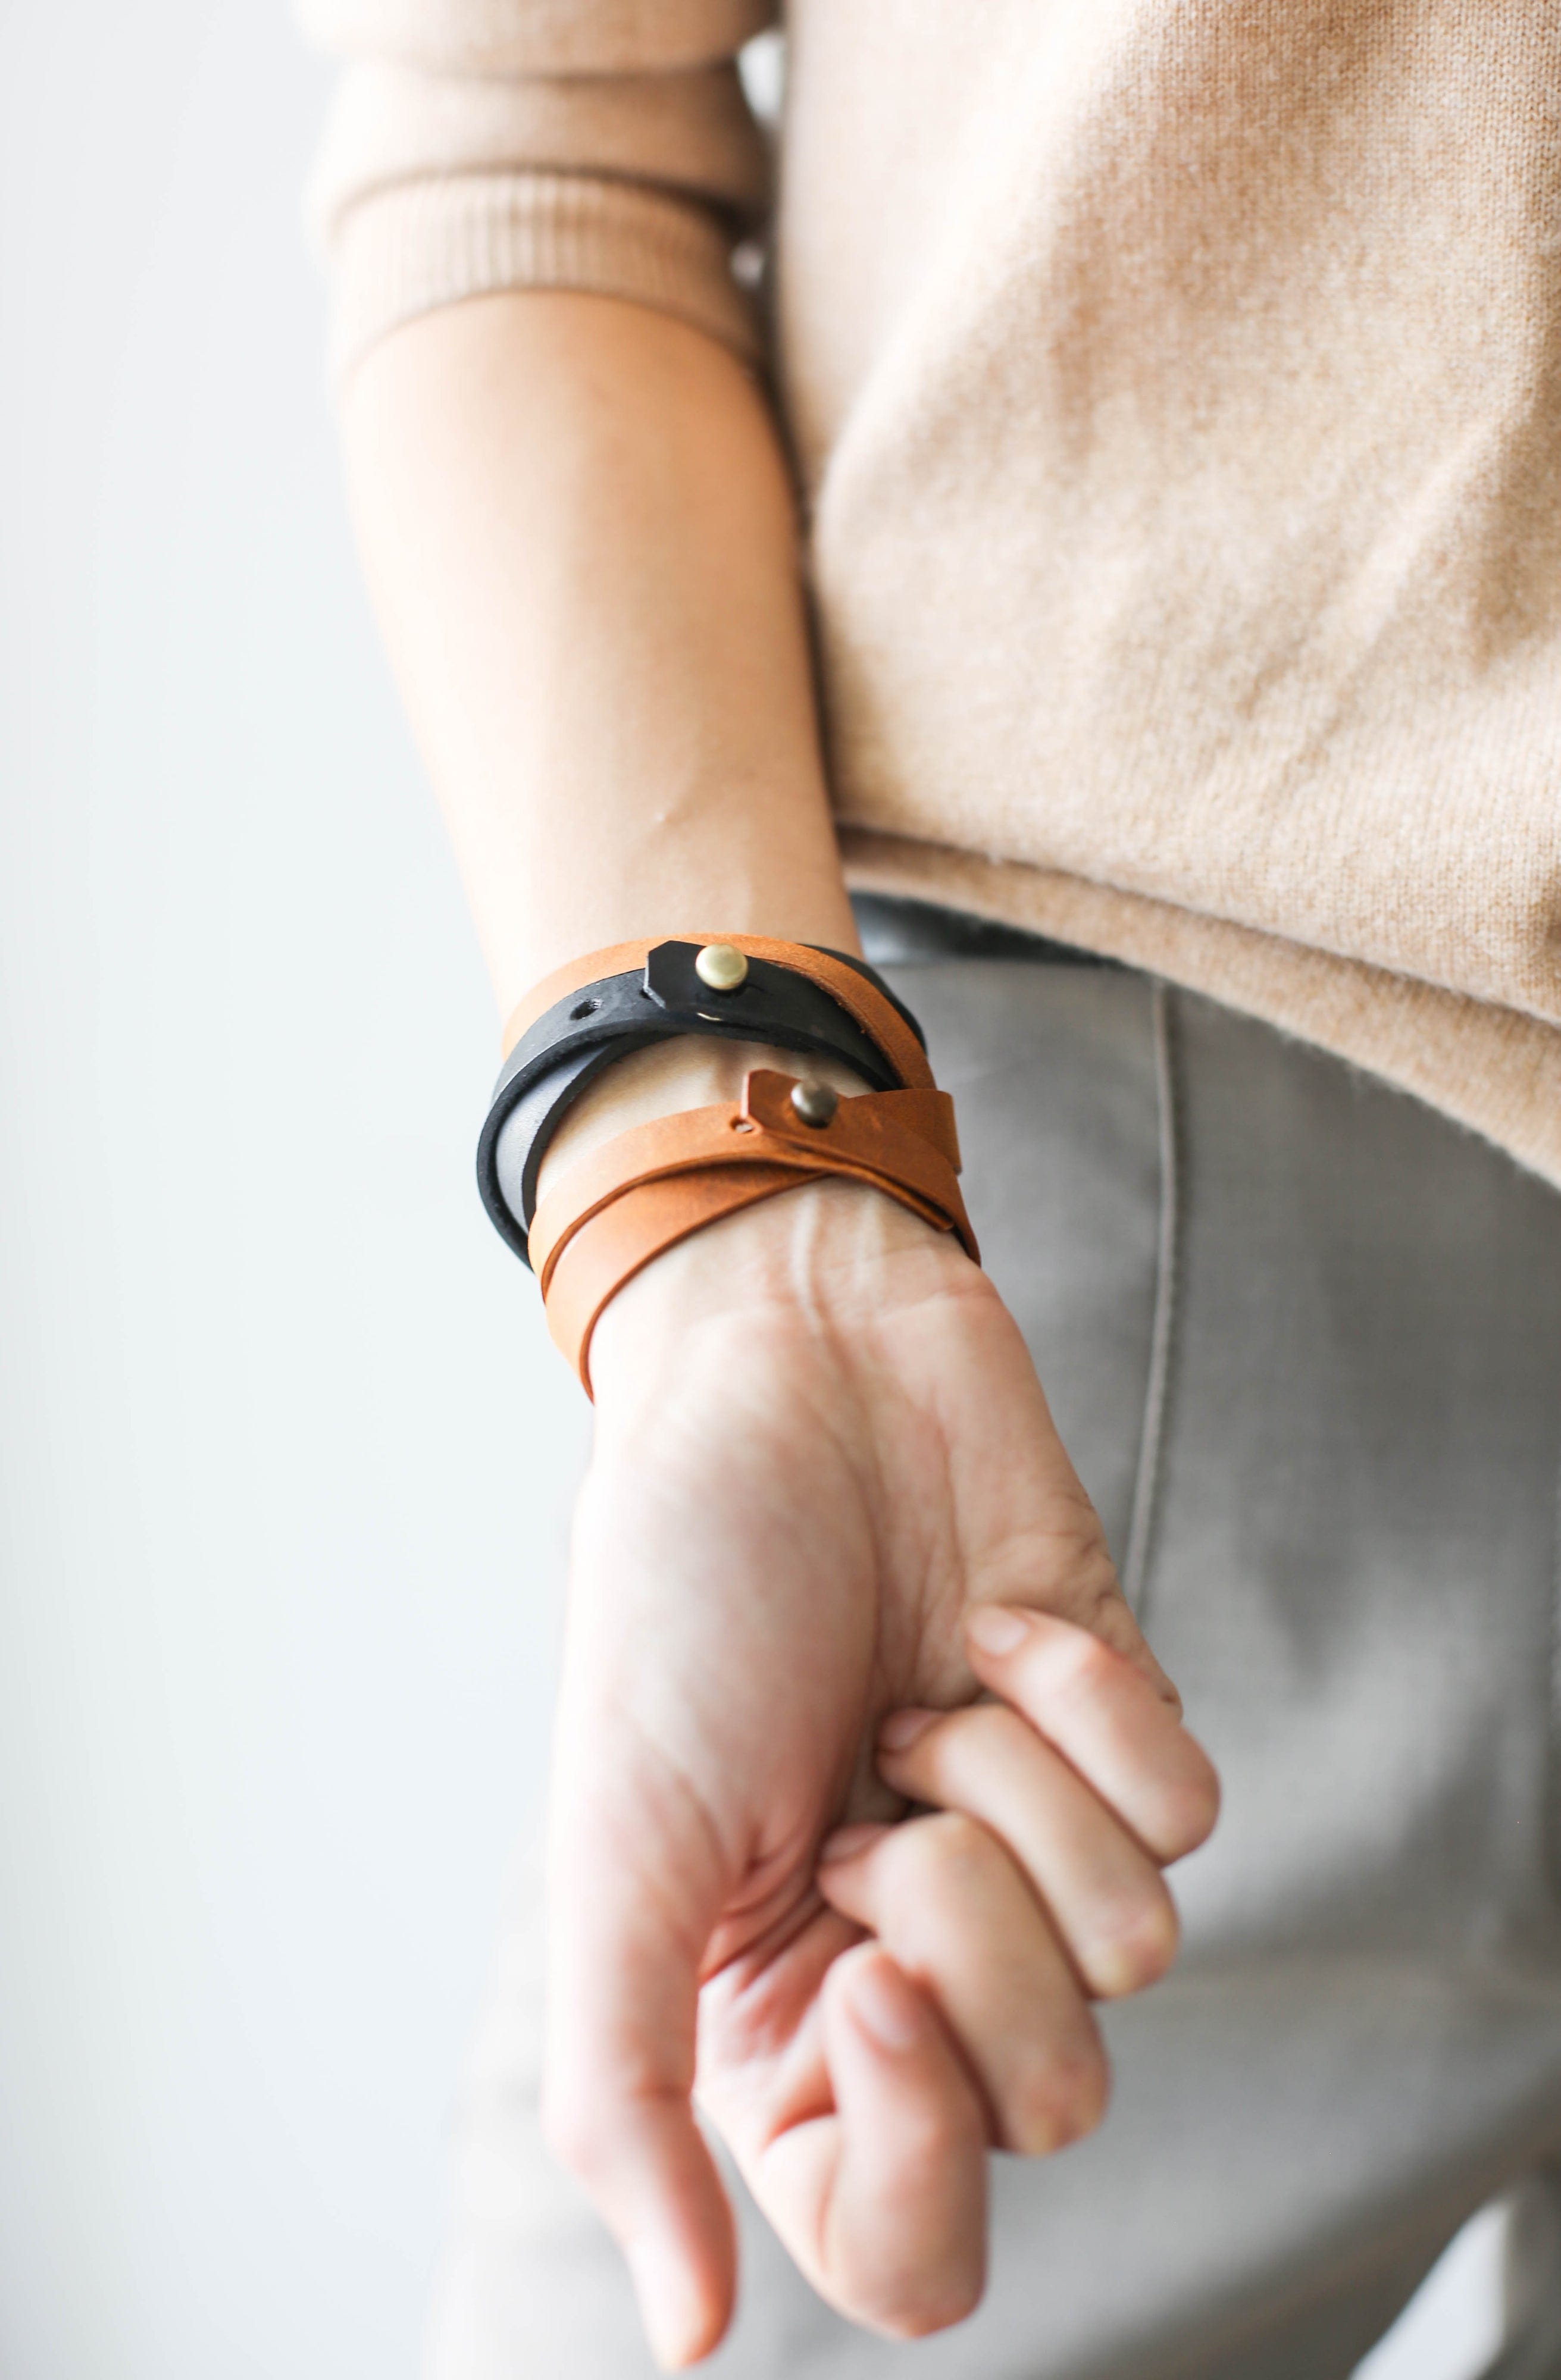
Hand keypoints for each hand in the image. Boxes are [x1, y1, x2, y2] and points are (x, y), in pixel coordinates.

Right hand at [539, 1059, 1218, 2364]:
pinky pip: (1185, 1812)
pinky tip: (997, 1628)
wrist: (787, 1372)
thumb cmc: (681, 1597)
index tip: (866, 1985)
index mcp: (782, 2017)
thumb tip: (678, 2341)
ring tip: (918, 1696)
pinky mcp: (1119, 1738)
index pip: (910, 2243)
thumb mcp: (614, 1852)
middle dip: (964, 1927)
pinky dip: (1084, 1702)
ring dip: (1009, 1791)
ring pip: (1132, 1954)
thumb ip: (625, 2099)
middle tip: (870, 1802)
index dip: (917, 2152)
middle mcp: (916, 1956)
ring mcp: (1027, 1846)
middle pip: (1047, 2100)